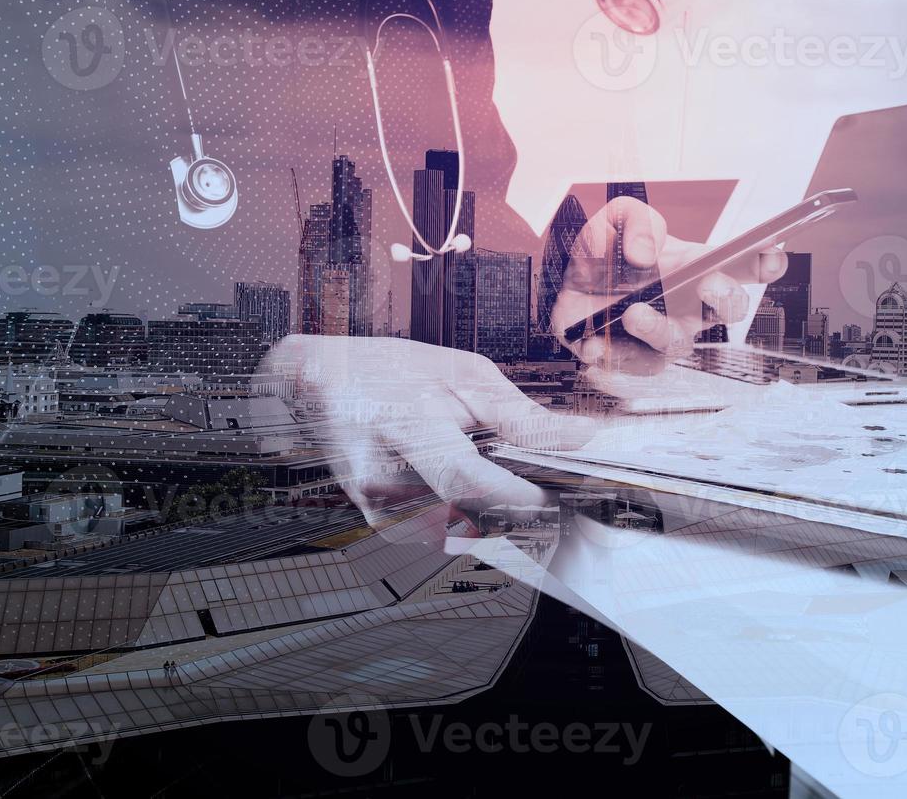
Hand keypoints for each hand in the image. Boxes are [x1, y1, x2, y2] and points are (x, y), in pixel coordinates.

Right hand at [263, 337, 595, 520]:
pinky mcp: (377, 519)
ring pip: (458, 533)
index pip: (466, 482)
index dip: (516, 497)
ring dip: (496, 520)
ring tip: (515, 490)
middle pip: (468, 519)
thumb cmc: (395, 372)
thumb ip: (522, 417)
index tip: (553, 496)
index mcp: (406, 427)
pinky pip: (438, 533)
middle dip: (517, 516)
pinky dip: (469, 520)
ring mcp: (375, 505)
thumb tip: (583, 439)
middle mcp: (383, 476)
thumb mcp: (465, 376)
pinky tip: (480, 497)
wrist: (324, 382)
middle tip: (550, 499)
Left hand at [551, 197, 788, 373]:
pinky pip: (634, 365)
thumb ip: (636, 222)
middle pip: (729, 309)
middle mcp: (689, 303)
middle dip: (726, 297)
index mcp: (695, 265)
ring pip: (679, 342)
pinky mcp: (636, 358)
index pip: (742, 265)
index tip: (771, 256)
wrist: (563, 286)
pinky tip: (594, 344)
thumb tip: (645, 254)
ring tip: (632, 313)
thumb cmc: (603, 252)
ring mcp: (665, 333)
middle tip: (707, 284)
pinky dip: (614, 354)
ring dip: (658, 328)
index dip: (764, 262)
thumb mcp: (617, 218)